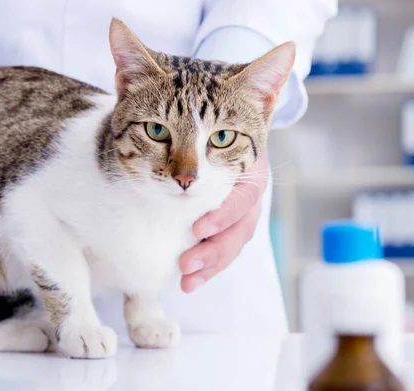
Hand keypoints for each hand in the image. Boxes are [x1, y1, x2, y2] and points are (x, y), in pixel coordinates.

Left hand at [179, 150, 269, 292]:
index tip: (197, 230)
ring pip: (234, 246)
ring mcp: (246, 215)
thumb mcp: (213, 135)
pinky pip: (226, 252)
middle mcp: (252, 197)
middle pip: (240, 230)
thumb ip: (198, 145)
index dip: (223, 216)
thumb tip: (166, 153)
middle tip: (186, 265)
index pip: (243, 198)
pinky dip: (210, 268)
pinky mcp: (234, 229)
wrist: (232, 138)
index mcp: (252, 173)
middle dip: (213, 251)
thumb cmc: (215, 137)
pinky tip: (191, 281)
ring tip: (187, 283)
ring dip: (210, 267)